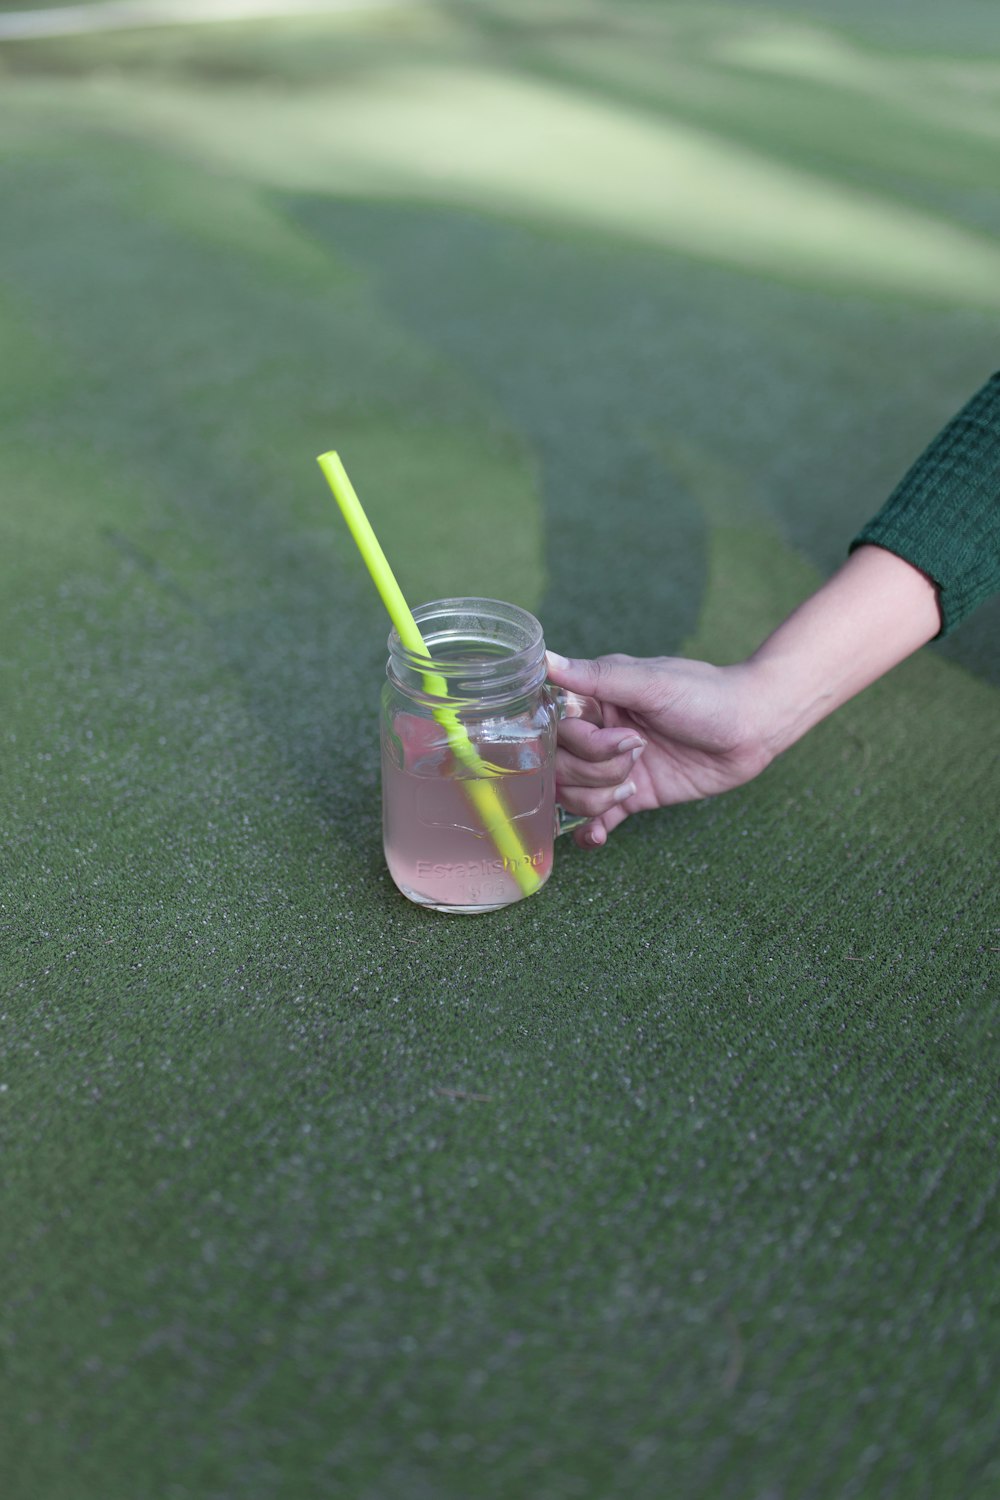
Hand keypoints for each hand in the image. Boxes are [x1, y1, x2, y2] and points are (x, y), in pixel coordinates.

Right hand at [545, 544, 941, 849]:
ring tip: (633, 784)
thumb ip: (598, 677)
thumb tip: (545, 660)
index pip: (555, 727)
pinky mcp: (633, 794)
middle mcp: (599, 731)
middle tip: (637, 754)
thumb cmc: (706, 694)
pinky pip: (598, 817)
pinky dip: (591, 831)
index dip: (579, 741)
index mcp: (596, 698)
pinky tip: (595, 840)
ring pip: (575, 794)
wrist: (754, 728)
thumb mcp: (653, 682)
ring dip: (599, 797)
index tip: (615, 738)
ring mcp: (614, 765)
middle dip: (595, 769)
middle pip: (561, 765)